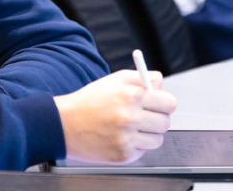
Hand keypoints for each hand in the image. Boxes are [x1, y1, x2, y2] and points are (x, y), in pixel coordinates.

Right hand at [53, 69, 175, 163]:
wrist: (63, 124)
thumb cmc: (88, 101)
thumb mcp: (113, 81)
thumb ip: (140, 78)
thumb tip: (159, 82)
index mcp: (130, 96)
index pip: (169, 103)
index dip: (164, 103)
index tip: (160, 104)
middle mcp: (130, 118)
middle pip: (165, 123)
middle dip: (157, 119)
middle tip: (145, 117)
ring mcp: (126, 139)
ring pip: (156, 140)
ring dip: (147, 135)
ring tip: (129, 128)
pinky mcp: (123, 155)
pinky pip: (142, 151)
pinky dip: (134, 146)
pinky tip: (119, 137)